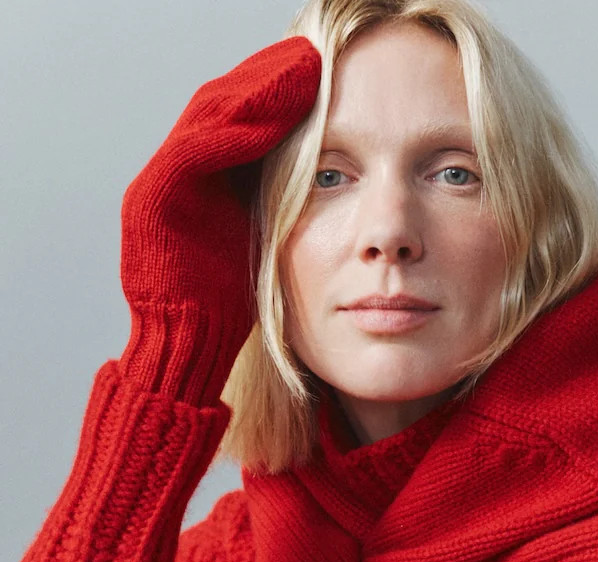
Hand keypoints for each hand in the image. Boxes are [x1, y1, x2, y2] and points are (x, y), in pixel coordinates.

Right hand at [118, 38, 320, 398]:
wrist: (189, 348)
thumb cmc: (229, 307)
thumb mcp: (260, 242)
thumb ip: (274, 202)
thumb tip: (322, 174)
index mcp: (204, 180)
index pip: (240, 116)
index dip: (277, 89)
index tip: (321, 68)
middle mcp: (178, 173)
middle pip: (222, 104)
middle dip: (267, 77)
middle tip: (310, 53)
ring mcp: (160, 185)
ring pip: (207, 119)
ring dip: (254, 92)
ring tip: (298, 71)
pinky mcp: (150, 205)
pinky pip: (192, 155)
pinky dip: (230, 134)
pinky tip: (268, 119)